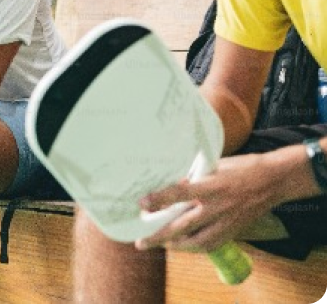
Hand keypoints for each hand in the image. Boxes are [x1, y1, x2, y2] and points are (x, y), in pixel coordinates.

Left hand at [135, 154, 279, 252]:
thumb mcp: (214, 166)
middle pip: (182, 225)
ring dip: (175, 245)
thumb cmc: (241, 167)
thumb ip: (195, 178)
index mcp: (211, 185)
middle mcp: (217, 206)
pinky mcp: (234, 231)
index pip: (179, 193)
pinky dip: (195, 247)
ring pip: (196, 241)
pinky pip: (211, 244)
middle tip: (141, 242)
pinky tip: (184, 246)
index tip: (142, 204)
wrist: (273, 180)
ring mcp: (226, 221)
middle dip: (160, 236)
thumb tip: (173, 183)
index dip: (159, 199)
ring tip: (159, 245)